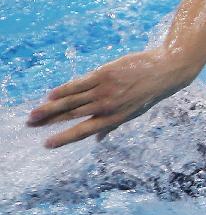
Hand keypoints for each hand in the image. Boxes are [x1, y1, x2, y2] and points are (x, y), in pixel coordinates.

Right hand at [27, 48, 197, 147]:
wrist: (166, 70)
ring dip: (51, 107)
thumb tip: (98, 140)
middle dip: (50, 122)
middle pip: (73, 116)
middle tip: (31, 125)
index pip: (84, 131)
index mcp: (115, 118)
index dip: (64, 138)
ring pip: (72, 101)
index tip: (47, 144)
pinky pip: (79, 84)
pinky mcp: (104, 74)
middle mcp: (108, 106)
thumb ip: (113, 124)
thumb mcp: (134, 112)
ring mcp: (105, 90)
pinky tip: (51, 94)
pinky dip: (64, 89)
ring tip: (34, 113)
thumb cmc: (149, 92)